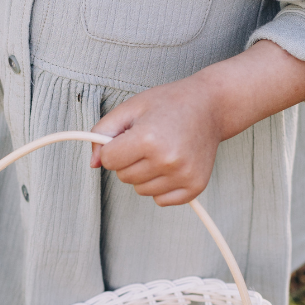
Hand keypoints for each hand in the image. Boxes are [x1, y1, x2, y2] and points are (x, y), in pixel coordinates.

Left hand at [91, 77, 223, 206]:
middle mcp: (167, 160)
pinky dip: (162, 186)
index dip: (114, 148)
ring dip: (145, 174)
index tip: (129, 136)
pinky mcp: (195, 187)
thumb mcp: (131, 108)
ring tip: (162, 151)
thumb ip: (103, 132)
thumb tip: (93, 164)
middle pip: (123, 177)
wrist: (211, 107)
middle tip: (149, 140)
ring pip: (141, 190)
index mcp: (148, 138)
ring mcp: (183, 175)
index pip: (109, 161)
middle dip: (129, 160)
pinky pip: (161, 200)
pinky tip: (173, 165)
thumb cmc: (168, 104)